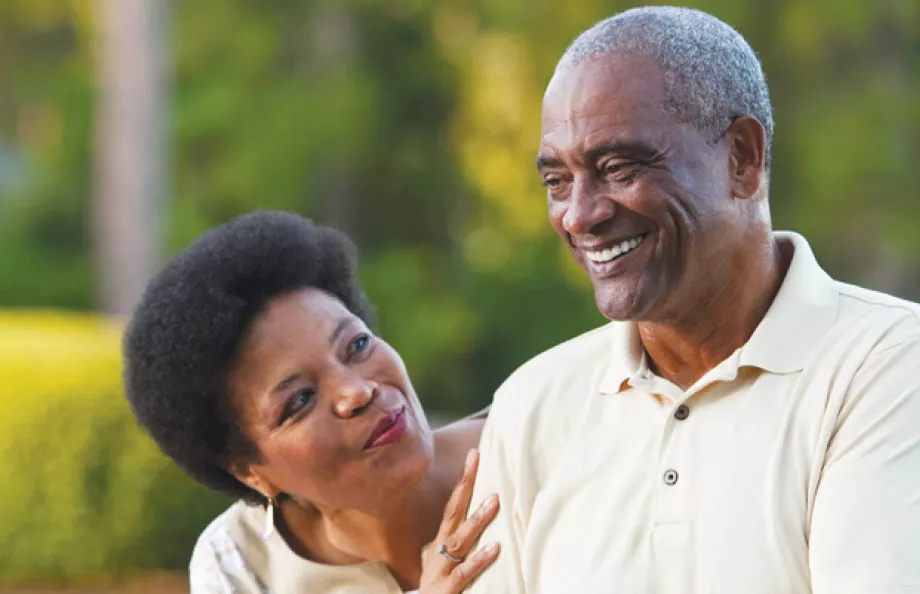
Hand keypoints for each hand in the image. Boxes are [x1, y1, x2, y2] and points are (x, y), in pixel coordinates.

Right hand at [419, 449, 499, 592]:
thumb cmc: (438, 586)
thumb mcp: (444, 559)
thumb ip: (459, 541)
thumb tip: (479, 517)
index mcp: (442, 541)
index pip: (453, 505)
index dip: (463, 480)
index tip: (474, 454)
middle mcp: (440, 549)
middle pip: (453, 511)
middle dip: (465, 485)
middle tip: (477, 460)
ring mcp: (441, 568)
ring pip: (460, 539)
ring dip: (477, 519)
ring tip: (494, 501)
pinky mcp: (447, 589)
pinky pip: (464, 571)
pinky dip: (479, 559)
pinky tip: (495, 549)